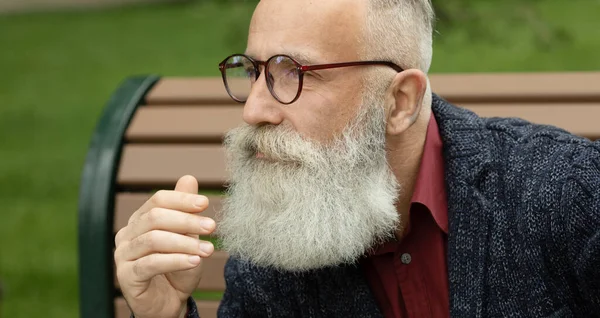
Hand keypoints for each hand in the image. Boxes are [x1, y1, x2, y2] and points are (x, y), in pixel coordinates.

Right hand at [114, 175, 215, 317]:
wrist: (170, 304)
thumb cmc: (177, 269)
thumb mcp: (187, 237)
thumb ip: (185, 211)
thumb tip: (189, 178)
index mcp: (139, 221)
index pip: (157, 200)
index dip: (181, 200)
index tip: (205, 203)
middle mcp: (127, 235)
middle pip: (155, 217)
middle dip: (186, 220)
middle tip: (212, 226)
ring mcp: (123, 256)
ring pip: (154, 240)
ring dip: (185, 242)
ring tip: (208, 249)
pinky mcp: (126, 277)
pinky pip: (151, 264)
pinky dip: (176, 260)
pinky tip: (194, 261)